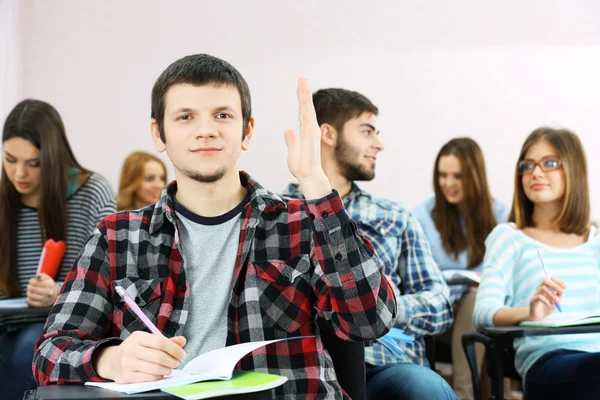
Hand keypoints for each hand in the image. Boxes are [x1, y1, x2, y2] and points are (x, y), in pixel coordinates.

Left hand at [26, 273, 58, 306]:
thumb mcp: (47, 278)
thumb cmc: (48, 285)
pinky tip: (30, 297)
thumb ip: (42, 276)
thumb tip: (37, 277)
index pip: (35, 282)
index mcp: (50, 284)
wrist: (54, 295)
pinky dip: (28, 299)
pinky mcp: (41, 304)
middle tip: (29, 286)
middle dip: (29, 287)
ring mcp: (45, 299)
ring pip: (31, 296)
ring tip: (30, 291)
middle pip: (32, 289)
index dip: (31, 281)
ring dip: (28, 293)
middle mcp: (49, 292)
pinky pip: (31, 302)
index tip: (31, 281)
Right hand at [94, 331, 186, 382]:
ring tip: (169, 368)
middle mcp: (131, 349)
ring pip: (155, 369)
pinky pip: (148, 378)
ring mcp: (127, 364)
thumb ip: (166, 341)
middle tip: (176, 363)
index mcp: (138, 337)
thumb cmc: (136, 349)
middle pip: (159, 357)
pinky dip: (158, 376)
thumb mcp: (148, 340)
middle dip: (172, 361)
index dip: (175, 349)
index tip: (182, 354)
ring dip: (167, 370)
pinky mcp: (126, 376)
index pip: (160, 342)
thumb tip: (182, 341)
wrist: (112, 361)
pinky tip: (160, 374)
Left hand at [284, 78, 330, 199]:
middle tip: (302, 78)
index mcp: (306, 132)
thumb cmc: (302, 166)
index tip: (299, 89)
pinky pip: (307, 115)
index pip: (303, 112)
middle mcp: (311, 128)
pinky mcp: (311, 132)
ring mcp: (312, 130)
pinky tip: (304, 94)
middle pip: (306, 107)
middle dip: (304, 92)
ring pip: (307, 108)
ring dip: (305, 94)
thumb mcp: (292, 151)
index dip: (301, 100)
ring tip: (303, 80)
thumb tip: (288, 130)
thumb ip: (291, 140)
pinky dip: (306, 104)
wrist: (308, 175)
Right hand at [529, 277, 566, 320]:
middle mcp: (539, 288)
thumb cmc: (547, 307)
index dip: (558, 281)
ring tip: (557, 302)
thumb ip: (559, 295)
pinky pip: (539, 297)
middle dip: (554, 285)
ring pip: (543, 288)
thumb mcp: (556, 301)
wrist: (539, 316)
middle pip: (545, 281)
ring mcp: (535, 293)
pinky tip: (549, 304)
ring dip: (552, 294)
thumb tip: (562, 289)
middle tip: (561, 292)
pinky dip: (546, 300)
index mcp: (546, 288)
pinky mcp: (532, 300)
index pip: (550, 279)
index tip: (565, 287)